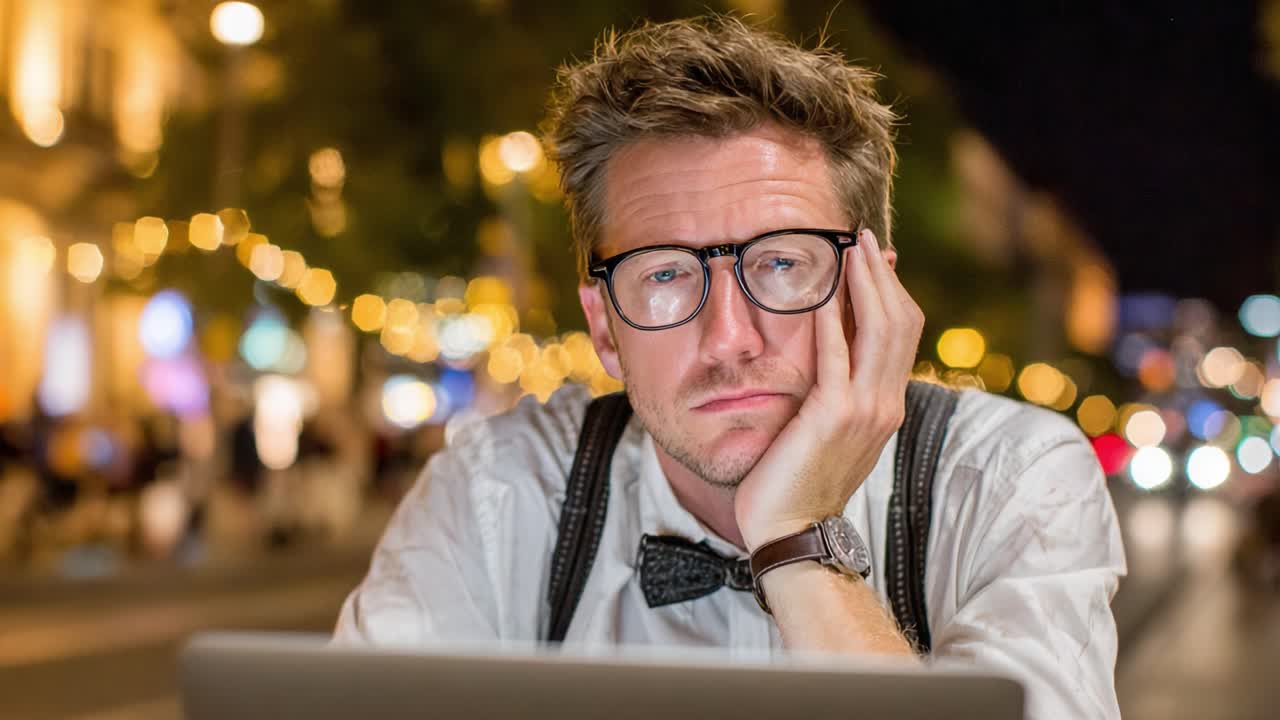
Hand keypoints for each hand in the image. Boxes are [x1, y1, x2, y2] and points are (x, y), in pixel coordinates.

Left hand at [734, 229, 925, 550]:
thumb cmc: (799, 484)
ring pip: (879, 330)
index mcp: (887, 407)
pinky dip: (834, 317)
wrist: (792, 531)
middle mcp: (885, 404)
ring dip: (865, 284)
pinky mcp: (833, 416)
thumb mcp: (829, 435)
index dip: (892, 293)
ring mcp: (865, 410)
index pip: (902, 336)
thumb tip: (834, 366)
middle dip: (882, 276)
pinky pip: (837, 354)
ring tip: (850, 249)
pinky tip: (824, 291)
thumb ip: (838, 399)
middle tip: (864, 240)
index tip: (877, 260)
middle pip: (900, 323)